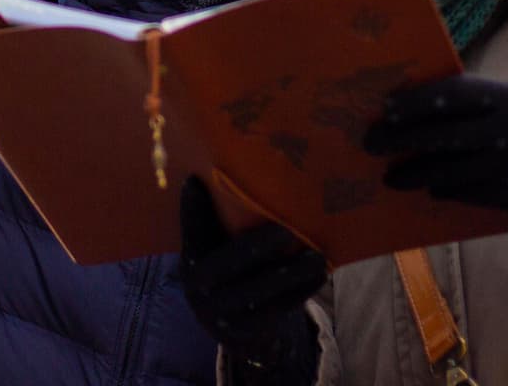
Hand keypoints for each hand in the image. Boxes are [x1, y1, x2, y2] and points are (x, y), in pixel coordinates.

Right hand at [179, 176, 323, 382]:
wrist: (233, 328)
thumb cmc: (231, 272)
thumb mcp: (216, 249)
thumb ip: (217, 221)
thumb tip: (213, 175)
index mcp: (190, 260)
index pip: (189, 230)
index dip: (190, 209)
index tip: (195, 181)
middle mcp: (198, 289)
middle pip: (228, 265)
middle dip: (257, 246)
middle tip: (286, 230)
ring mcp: (220, 314)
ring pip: (258, 291)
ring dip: (291, 273)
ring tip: (317, 256)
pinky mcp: (245, 331)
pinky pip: (276, 310)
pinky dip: (300, 292)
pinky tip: (318, 276)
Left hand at [364, 75, 507, 240]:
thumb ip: (471, 100)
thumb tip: (405, 104)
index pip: (454, 95)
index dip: (416, 101)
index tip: (385, 108)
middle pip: (444, 135)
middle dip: (401, 139)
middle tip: (370, 142)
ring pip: (449, 171)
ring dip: (413, 174)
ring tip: (390, 176)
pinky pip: (465, 193)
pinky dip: (443, 189)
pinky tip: (429, 186)